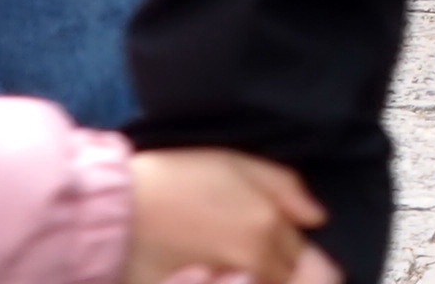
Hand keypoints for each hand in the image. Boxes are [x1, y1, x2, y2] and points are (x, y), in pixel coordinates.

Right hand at [124, 147, 326, 283]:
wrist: (117, 210)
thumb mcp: (237, 163)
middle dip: (278, 267)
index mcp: (265, 231)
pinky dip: (233, 282)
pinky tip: (214, 272)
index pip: (303, 254)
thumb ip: (285, 188)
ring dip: (256, 276)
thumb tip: (317, 217)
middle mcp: (251, 266)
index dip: (290, 245)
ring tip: (231, 260)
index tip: (273, 238)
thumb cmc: (176, 178)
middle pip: (284, 279)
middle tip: (248, 248)